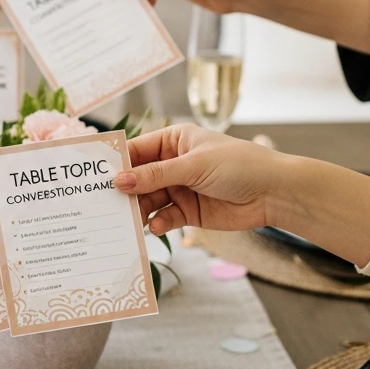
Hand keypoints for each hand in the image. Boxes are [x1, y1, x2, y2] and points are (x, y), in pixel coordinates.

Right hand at [114, 123, 283, 234]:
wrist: (274, 193)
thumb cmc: (239, 166)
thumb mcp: (193, 166)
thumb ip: (155, 175)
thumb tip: (120, 180)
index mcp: (174, 141)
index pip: (137, 150)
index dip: (117, 163)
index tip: (95, 177)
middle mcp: (173, 164)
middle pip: (139, 178)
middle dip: (125, 191)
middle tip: (106, 204)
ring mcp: (180, 188)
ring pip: (149, 200)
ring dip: (139, 210)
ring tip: (128, 220)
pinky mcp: (188, 211)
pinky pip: (164, 217)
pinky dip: (157, 222)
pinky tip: (155, 227)